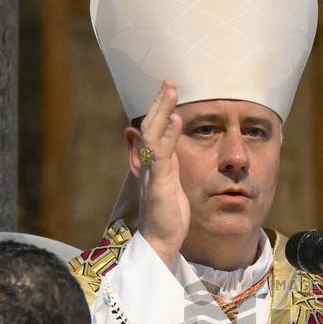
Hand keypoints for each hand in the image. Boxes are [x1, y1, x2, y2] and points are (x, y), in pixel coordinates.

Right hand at [126, 80, 189, 263]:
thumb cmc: (167, 216)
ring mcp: (151, 174)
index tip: (168, 90)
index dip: (159, 110)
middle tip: (169, 81)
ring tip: (171, 91)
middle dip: (159, 103)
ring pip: (152, 135)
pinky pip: (162, 155)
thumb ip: (168, 164)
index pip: (153, 131)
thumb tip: (168, 147)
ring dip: (162, 111)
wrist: (160, 242)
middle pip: (150, 127)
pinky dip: (168, 136)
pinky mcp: (158, 185)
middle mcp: (147, 165)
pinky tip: (175, 120)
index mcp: (151, 164)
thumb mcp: (169, 184)